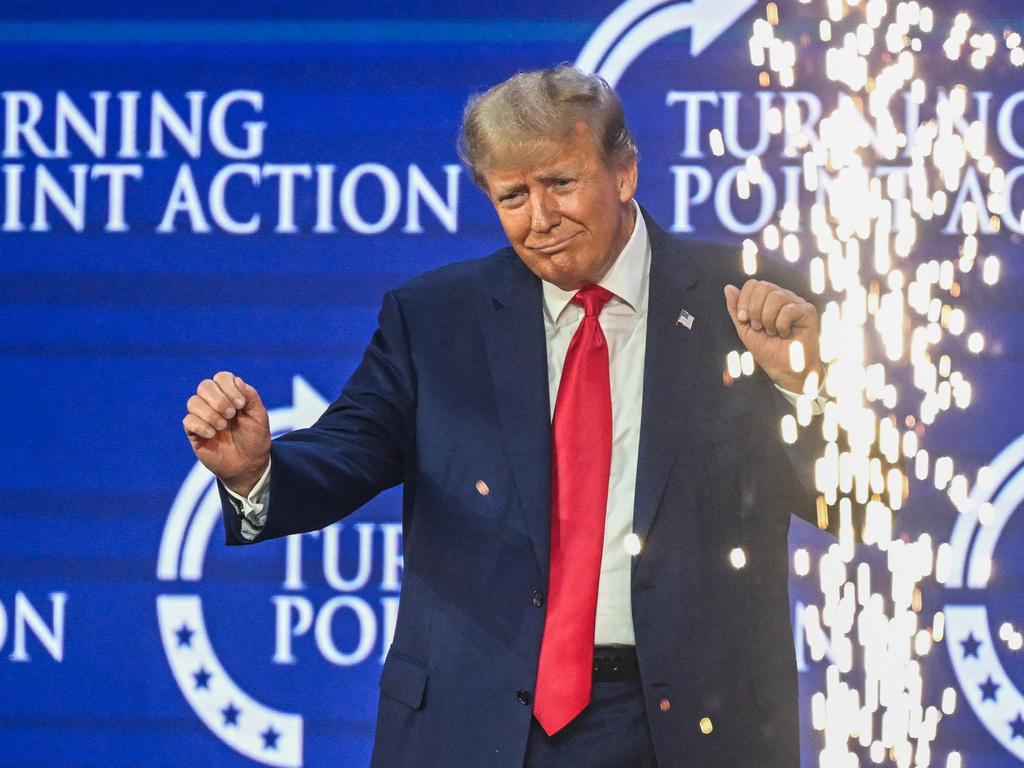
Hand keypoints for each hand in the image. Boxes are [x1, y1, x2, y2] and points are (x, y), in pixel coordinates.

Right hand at [183, 371, 270, 494]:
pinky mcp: (194, 433)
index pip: (222, 378)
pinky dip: (201, 425)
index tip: (241, 404)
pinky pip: (188, 421)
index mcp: (231, 396)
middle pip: (205, 386)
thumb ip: (250, 396)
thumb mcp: (259, 416)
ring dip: (210, 413)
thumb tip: (236, 380)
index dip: (229, 387)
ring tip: (223, 426)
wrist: (249, 465)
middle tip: (231, 414)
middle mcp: (215, 404)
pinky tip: (212, 434)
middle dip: (218, 399)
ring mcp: (203, 418)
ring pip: (193, 402)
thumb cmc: (255, 439)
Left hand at [724, 279, 821, 392]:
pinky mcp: (808, 311)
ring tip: (772, 332)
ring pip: (776, 297)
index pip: (753, 284)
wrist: (784, 370)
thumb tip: (728, 287)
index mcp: (768, 299)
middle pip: (763, 286)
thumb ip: (736, 309)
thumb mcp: (744, 329)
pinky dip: (781, 325)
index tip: (744, 320)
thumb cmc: (767, 350)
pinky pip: (788, 310)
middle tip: (759, 328)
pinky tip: (786, 334)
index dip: (744, 300)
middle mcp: (783, 297)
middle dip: (754, 310)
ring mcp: (796, 303)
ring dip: (768, 319)